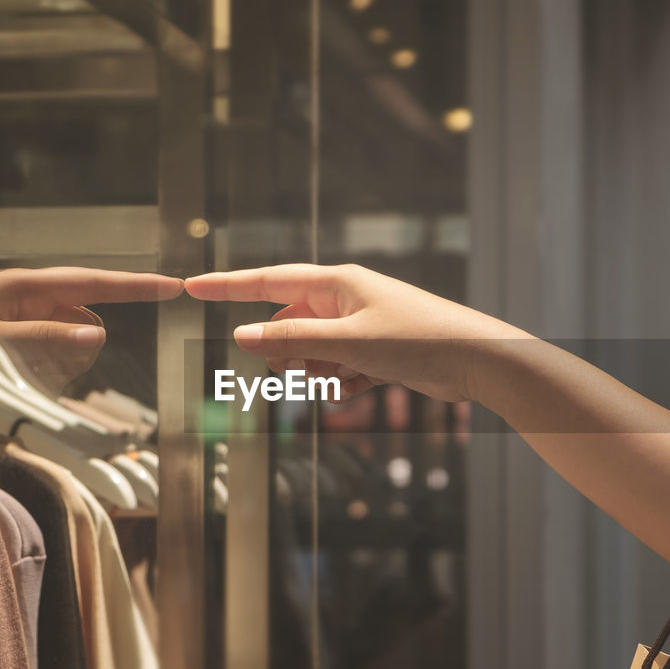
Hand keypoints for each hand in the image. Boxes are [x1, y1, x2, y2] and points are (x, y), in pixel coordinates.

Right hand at [184, 263, 528, 402]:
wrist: (479, 360)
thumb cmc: (419, 339)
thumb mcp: (348, 343)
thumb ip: (293, 341)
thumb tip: (242, 336)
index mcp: (337, 283)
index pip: (268, 280)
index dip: (227, 285)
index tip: (190, 286)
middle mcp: (346, 299)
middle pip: (290, 323)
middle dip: (288, 352)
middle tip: (306, 369)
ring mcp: (362, 324)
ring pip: (314, 350)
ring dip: (317, 372)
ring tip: (343, 379)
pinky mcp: (378, 350)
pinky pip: (339, 367)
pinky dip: (341, 382)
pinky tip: (360, 388)